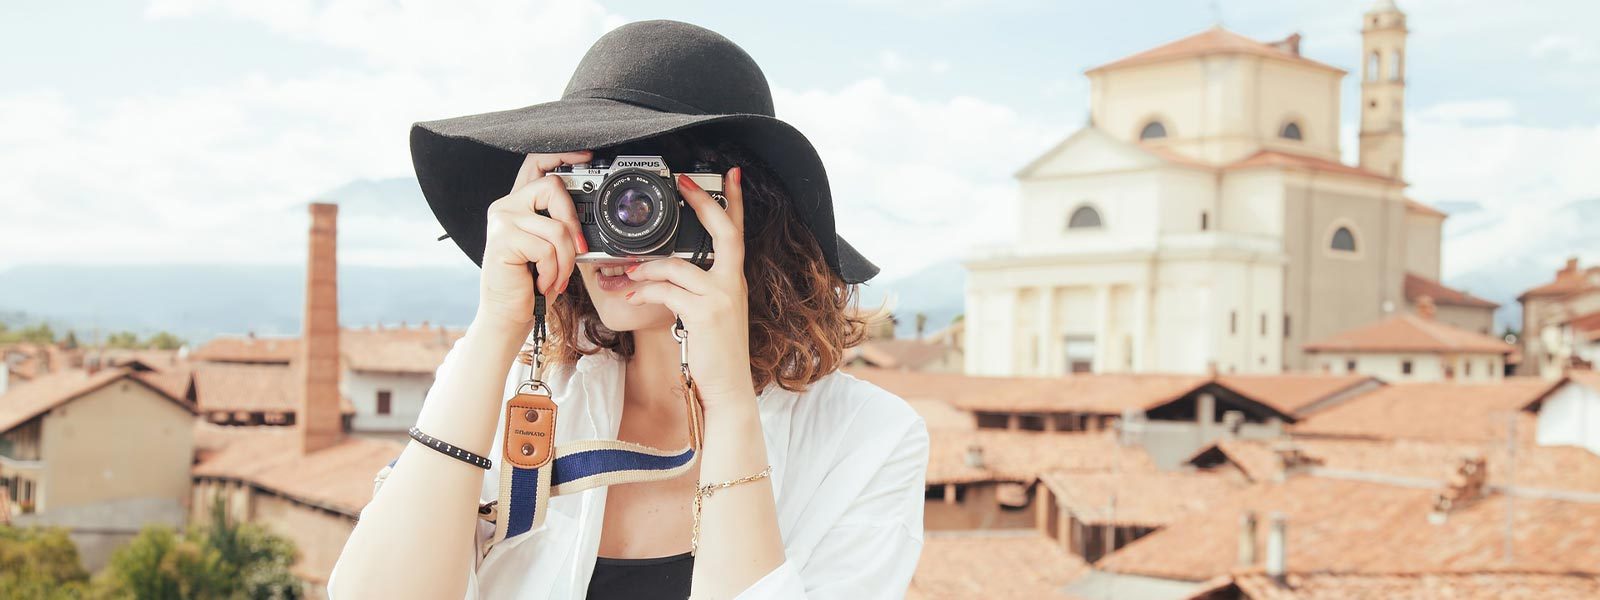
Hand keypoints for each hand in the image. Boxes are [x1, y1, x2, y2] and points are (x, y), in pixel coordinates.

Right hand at [475, 151, 592, 334]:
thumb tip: (589, 215)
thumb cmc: (532, 282)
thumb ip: (561, 225)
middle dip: (573, 222)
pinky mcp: (502, 239)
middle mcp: (506, 205)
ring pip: (556, 227)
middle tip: (576, 250)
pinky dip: (553, 271)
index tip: (586, 156)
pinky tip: (541, 281)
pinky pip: (546, 249)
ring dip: (565, 260)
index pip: (536, 164)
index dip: (562, 155)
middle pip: (553, 187)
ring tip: (556, 277)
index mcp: (519, 204)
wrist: (509, 313)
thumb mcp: (551, 248)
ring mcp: (502, 220)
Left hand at [623, 167, 753, 407]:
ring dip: (646, 267)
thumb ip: (697, 289)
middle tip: (684, 182)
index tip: (730, 176)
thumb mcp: (712, 315)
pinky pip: (667, 291)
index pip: (738, 232)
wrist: (728, 389)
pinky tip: (630, 295)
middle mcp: (733, 284)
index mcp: (734, 280)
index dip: (734, 202)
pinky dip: (644, 290)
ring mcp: (721, 297)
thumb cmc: (716, 354)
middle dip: (703, 203)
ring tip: (627, 273)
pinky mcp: (704, 313)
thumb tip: (664, 273)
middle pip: (724, 232)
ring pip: (678, 266)